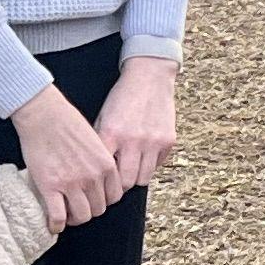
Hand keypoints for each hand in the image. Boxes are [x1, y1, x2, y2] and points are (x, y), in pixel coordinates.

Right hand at [15, 83, 119, 228]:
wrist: (44, 115)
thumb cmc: (68, 123)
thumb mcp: (96, 143)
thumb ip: (100, 162)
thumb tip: (98, 178)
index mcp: (107, 166)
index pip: (114, 197)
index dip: (103, 201)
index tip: (93, 200)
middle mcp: (93, 177)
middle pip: (98, 209)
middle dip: (89, 210)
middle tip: (76, 207)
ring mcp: (72, 183)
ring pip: (81, 216)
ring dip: (73, 219)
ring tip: (65, 214)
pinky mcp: (50, 186)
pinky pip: (58, 216)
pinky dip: (56, 225)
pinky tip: (52, 224)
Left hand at [97, 54, 179, 190]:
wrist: (149, 77)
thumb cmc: (121, 99)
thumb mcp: (103, 118)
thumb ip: (101, 144)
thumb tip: (96, 172)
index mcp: (111, 134)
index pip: (105, 174)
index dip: (102, 184)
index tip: (100, 186)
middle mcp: (133, 140)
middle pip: (126, 182)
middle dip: (120, 186)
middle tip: (115, 183)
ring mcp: (153, 141)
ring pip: (143, 178)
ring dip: (136, 176)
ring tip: (130, 170)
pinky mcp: (168, 141)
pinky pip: (157, 165)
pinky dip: (149, 164)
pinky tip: (143, 154)